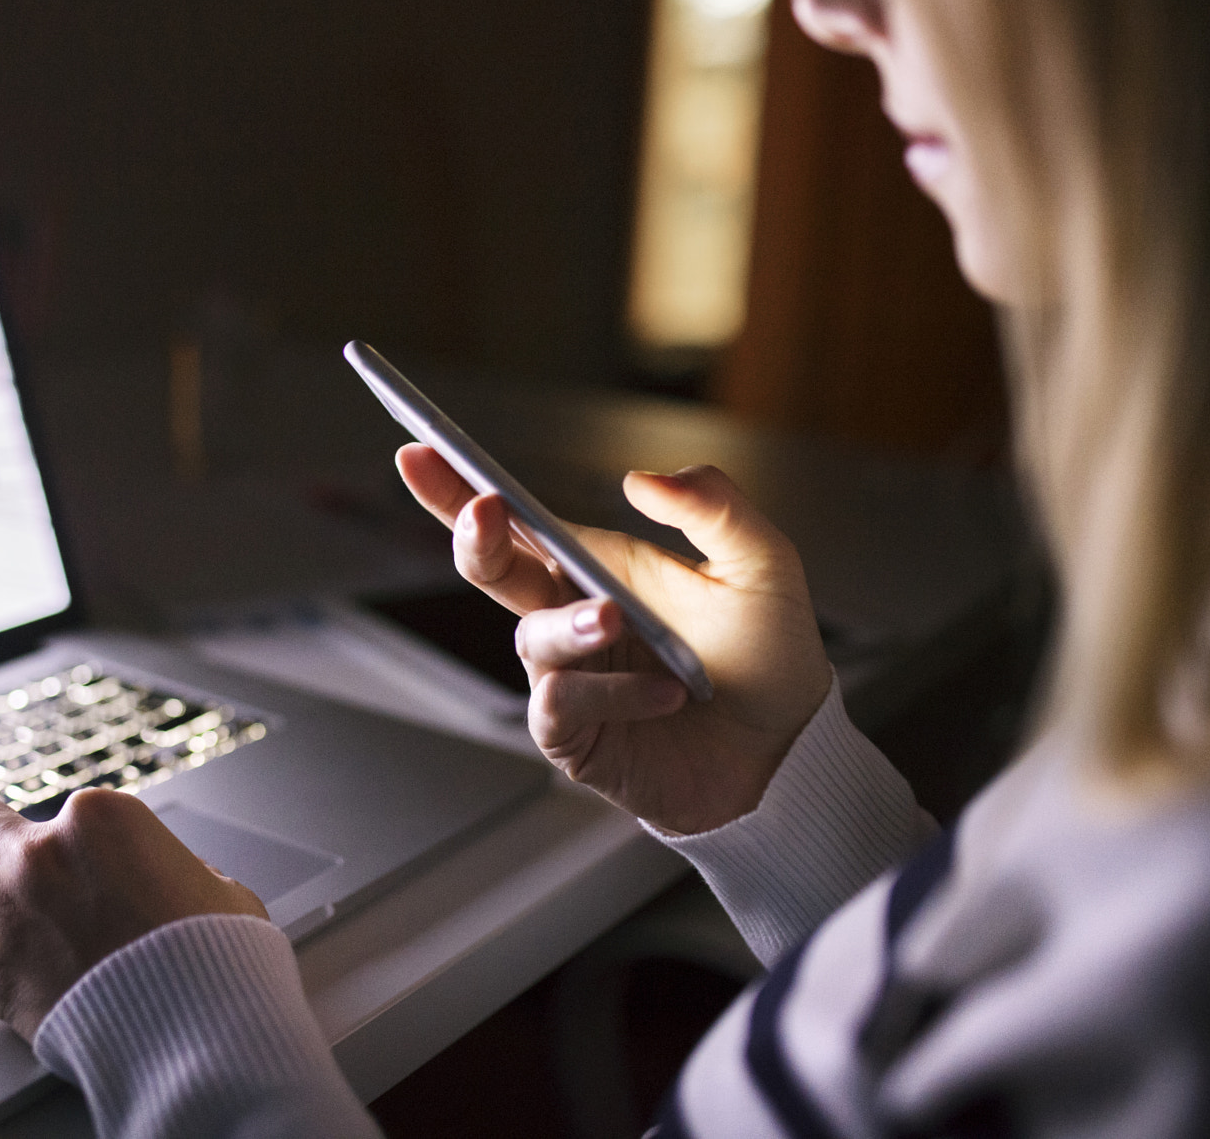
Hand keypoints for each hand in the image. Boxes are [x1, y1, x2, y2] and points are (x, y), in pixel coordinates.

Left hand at [0, 786, 267, 1041]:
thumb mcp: (219, 893)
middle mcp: (42, 852)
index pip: (70, 813)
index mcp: (102, 819)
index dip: (76, 837)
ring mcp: (7, 908)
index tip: (84, 856)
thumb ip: (184, 877)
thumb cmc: (213, 956)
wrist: (193, 1023)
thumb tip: (182, 884)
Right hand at [397, 445, 831, 833]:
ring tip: (615, 621)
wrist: (790, 760)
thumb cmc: (770, 662)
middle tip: (484, 512)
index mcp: (599, 568)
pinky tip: (665, 693)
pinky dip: (611, 692)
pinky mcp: (575, 736)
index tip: (419, 449)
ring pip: (531, 638)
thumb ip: (714, 509)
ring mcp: (569, 678)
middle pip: (492, 569)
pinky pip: (562, 705)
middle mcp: (571, 617)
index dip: (458, 487)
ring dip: (569, 626)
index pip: (517, 521)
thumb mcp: (764, 567)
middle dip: (475, 537)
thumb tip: (639, 478)